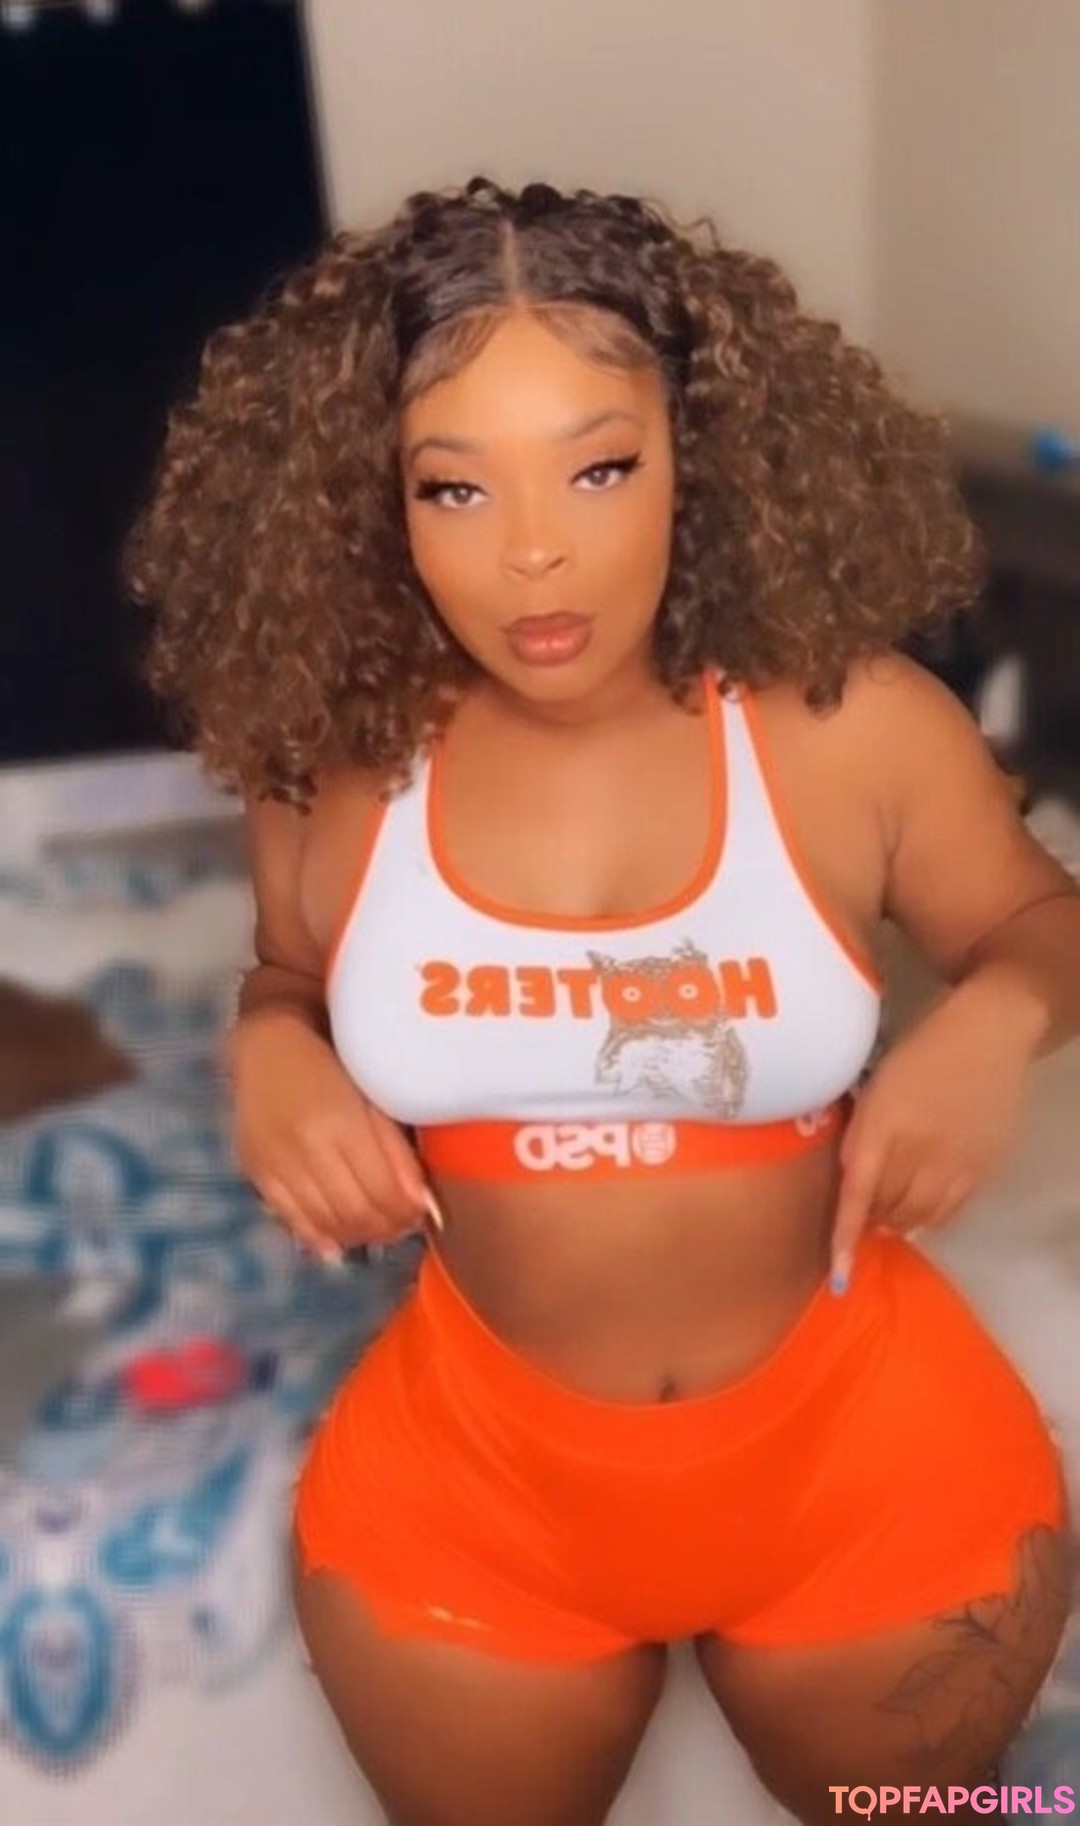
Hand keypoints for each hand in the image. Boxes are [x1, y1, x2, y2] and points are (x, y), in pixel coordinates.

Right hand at [228, 1009, 431, 1259]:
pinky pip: (292, 1220)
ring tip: (377, 1229)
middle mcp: (305, 1148)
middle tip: (403, 1224)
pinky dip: (321, 1236)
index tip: (421, 1212)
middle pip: (354, 1212)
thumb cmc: (333, 1063)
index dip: (406, 1211)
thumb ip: (396, 1148)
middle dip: (386, 1227)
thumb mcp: (372, 1096)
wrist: (268, 1047)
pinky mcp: (256, 1173)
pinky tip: (340, 1238)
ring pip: (325, 1223)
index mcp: (341, 1121)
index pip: (381, 1190)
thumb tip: (420, 1202)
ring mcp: (276, 1164)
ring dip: (358, 1235)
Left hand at [829, 977, 1035, 1290]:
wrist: (987, 1035)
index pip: (857, 1194)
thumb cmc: (919, 1053)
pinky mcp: (982, 1169)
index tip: (837, 1276)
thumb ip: (861, 1135)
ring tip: (888, 1212)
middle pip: (886, 1210)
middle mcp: (918, 1151)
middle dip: (869, 1219)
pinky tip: (921, 1207)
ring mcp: (954, 1163)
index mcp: (883, 1125)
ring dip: (897, 1222)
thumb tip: (851, 1180)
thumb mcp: (875, 1087)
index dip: (844, 1237)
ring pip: (918, 1218)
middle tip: (861, 1213)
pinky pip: (949, 1211)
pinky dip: (928, 1217)